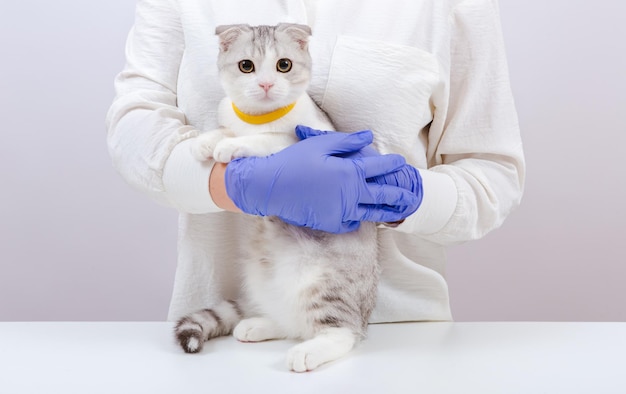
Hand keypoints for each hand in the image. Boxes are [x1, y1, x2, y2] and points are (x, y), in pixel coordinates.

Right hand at [224, 130, 419, 232]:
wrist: (270, 188)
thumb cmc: (293, 163)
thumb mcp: (319, 145)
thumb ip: (347, 142)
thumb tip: (368, 137)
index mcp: (350, 172)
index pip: (378, 167)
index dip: (391, 164)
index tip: (400, 163)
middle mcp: (351, 193)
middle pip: (383, 194)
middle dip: (400, 193)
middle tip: (412, 194)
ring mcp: (342, 211)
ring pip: (373, 213)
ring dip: (389, 212)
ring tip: (401, 212)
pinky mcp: (332, 223)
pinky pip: (352, 223)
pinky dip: (359, 220)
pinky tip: (364, 217)